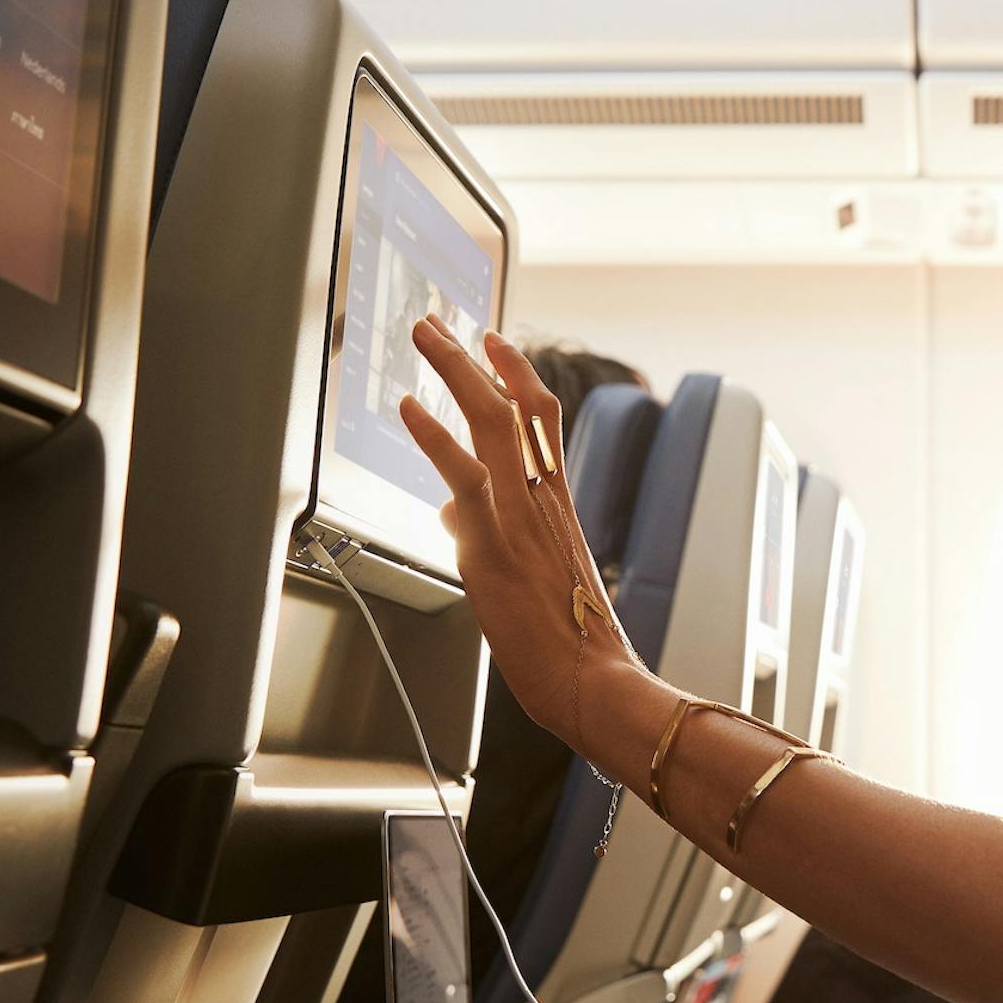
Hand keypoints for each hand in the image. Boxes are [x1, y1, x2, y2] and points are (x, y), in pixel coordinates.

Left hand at [397, 316, 637, 743]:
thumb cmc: (567, 641)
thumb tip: (448, 512)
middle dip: (475, 358)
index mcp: (558, 502)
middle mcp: (543, 496)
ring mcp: (521, 512)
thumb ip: (486, 534)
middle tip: (443, 324)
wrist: (593, 677)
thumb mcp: (528, 577)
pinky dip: (434, 434)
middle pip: (516, 403)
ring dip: (454, 371)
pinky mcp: (496, 538)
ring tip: (424, 335)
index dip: (519, 375)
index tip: (496, 343)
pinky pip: (463, 471)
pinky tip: (409, 407)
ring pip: (493, 420)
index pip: (543, 420)